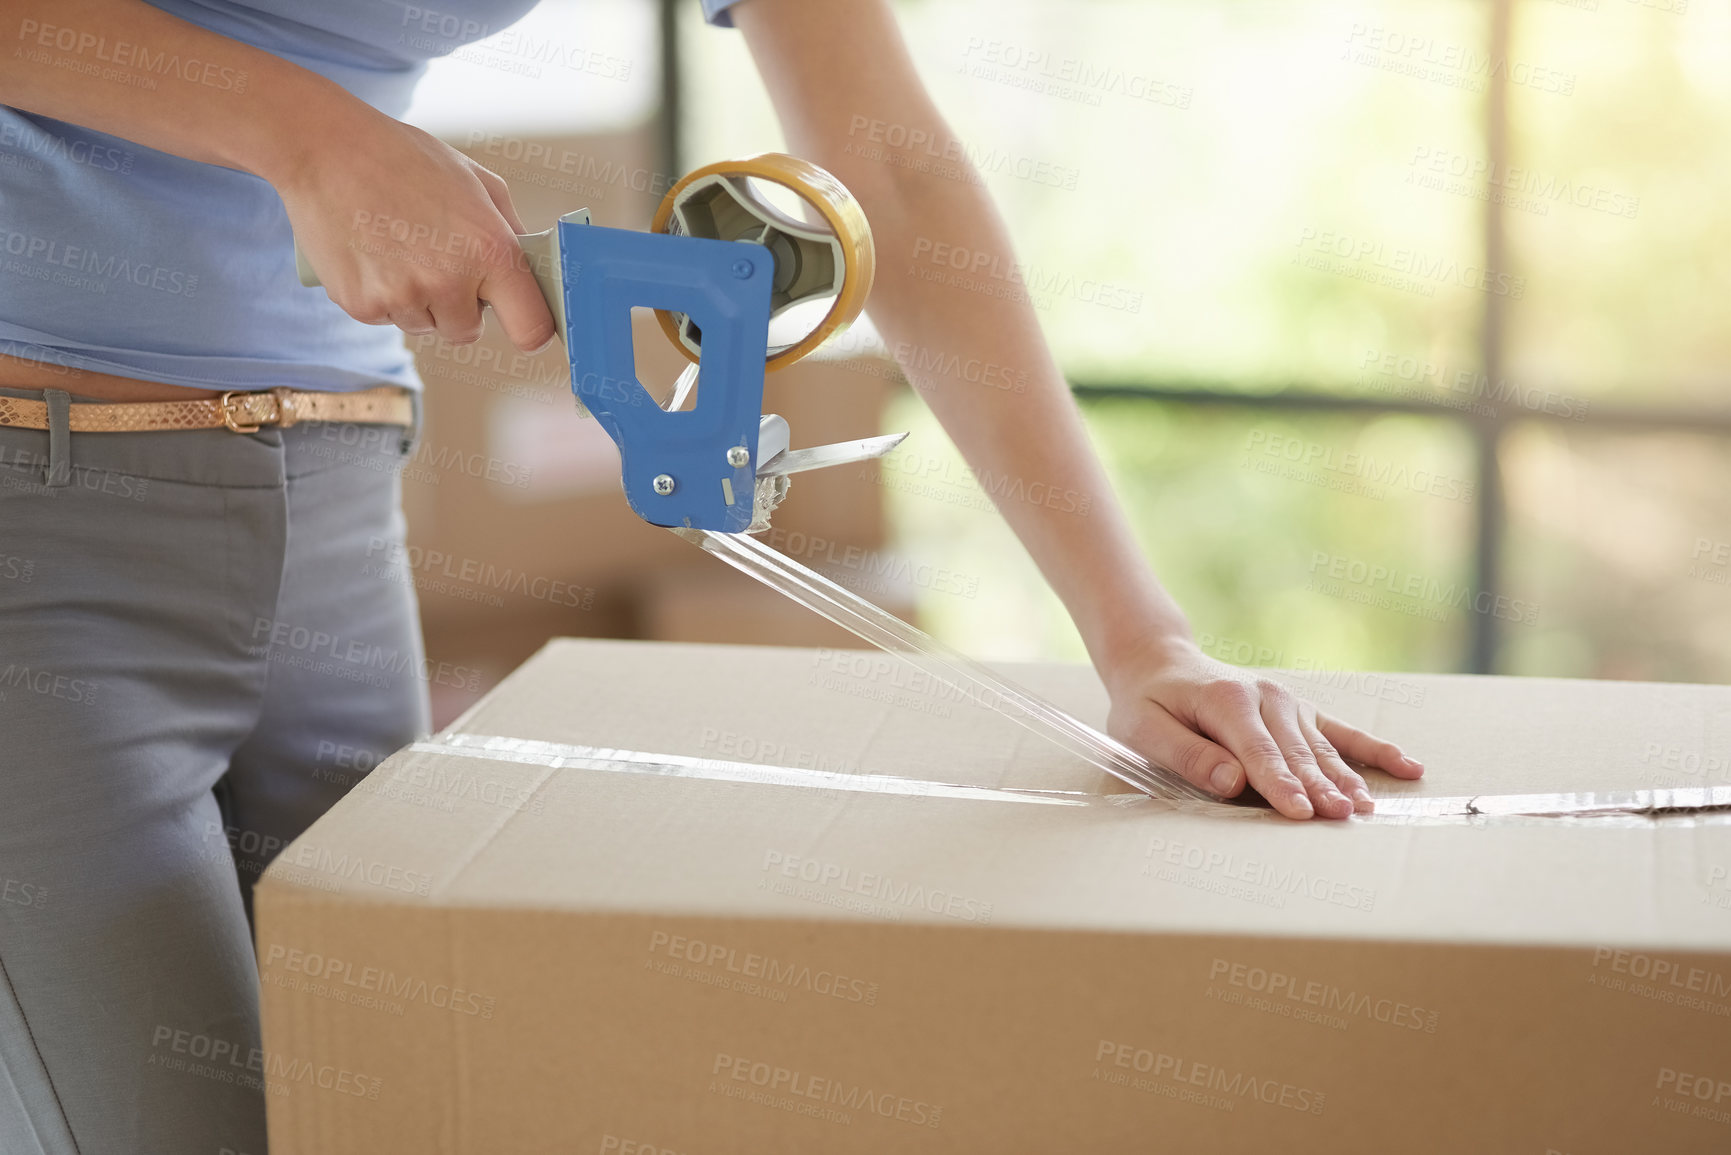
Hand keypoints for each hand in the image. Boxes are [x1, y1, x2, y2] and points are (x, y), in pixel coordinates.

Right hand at [271, 102, 553, 351]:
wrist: (324, 148)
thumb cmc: (404, 158)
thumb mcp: (475, 180)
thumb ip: (510, 230)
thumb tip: (531, 270)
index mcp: (490, 250)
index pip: (531, 329)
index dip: (532, 330)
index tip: (524, 323)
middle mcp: (449, 281)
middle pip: (469, 331)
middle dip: (460, 305)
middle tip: (437, 259)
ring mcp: (403, 297)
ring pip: (426, 325)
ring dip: (419, 300)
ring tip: (399, 247)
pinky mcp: (362, 306)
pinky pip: (387, 318)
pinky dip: (382, 295)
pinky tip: (373, 253)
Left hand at [1104, 638, 1423, 818]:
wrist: (1160, 665)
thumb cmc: (1148, 704)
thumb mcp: (1145, 729)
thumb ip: (1188, 754)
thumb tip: (1230, 780)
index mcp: (1226, 700)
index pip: (1257, 752)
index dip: (1278, 784)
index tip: (1299, 812)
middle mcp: (1265, 697)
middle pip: (1295, 753)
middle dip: (1317, 788)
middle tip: (1340, 819)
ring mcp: (1288, 702)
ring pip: (1320, 748)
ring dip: (1344, 778)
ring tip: (1364, 808)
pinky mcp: (1300, 711)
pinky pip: (1341, 731)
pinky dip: (1375, 749)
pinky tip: (1406, 766)